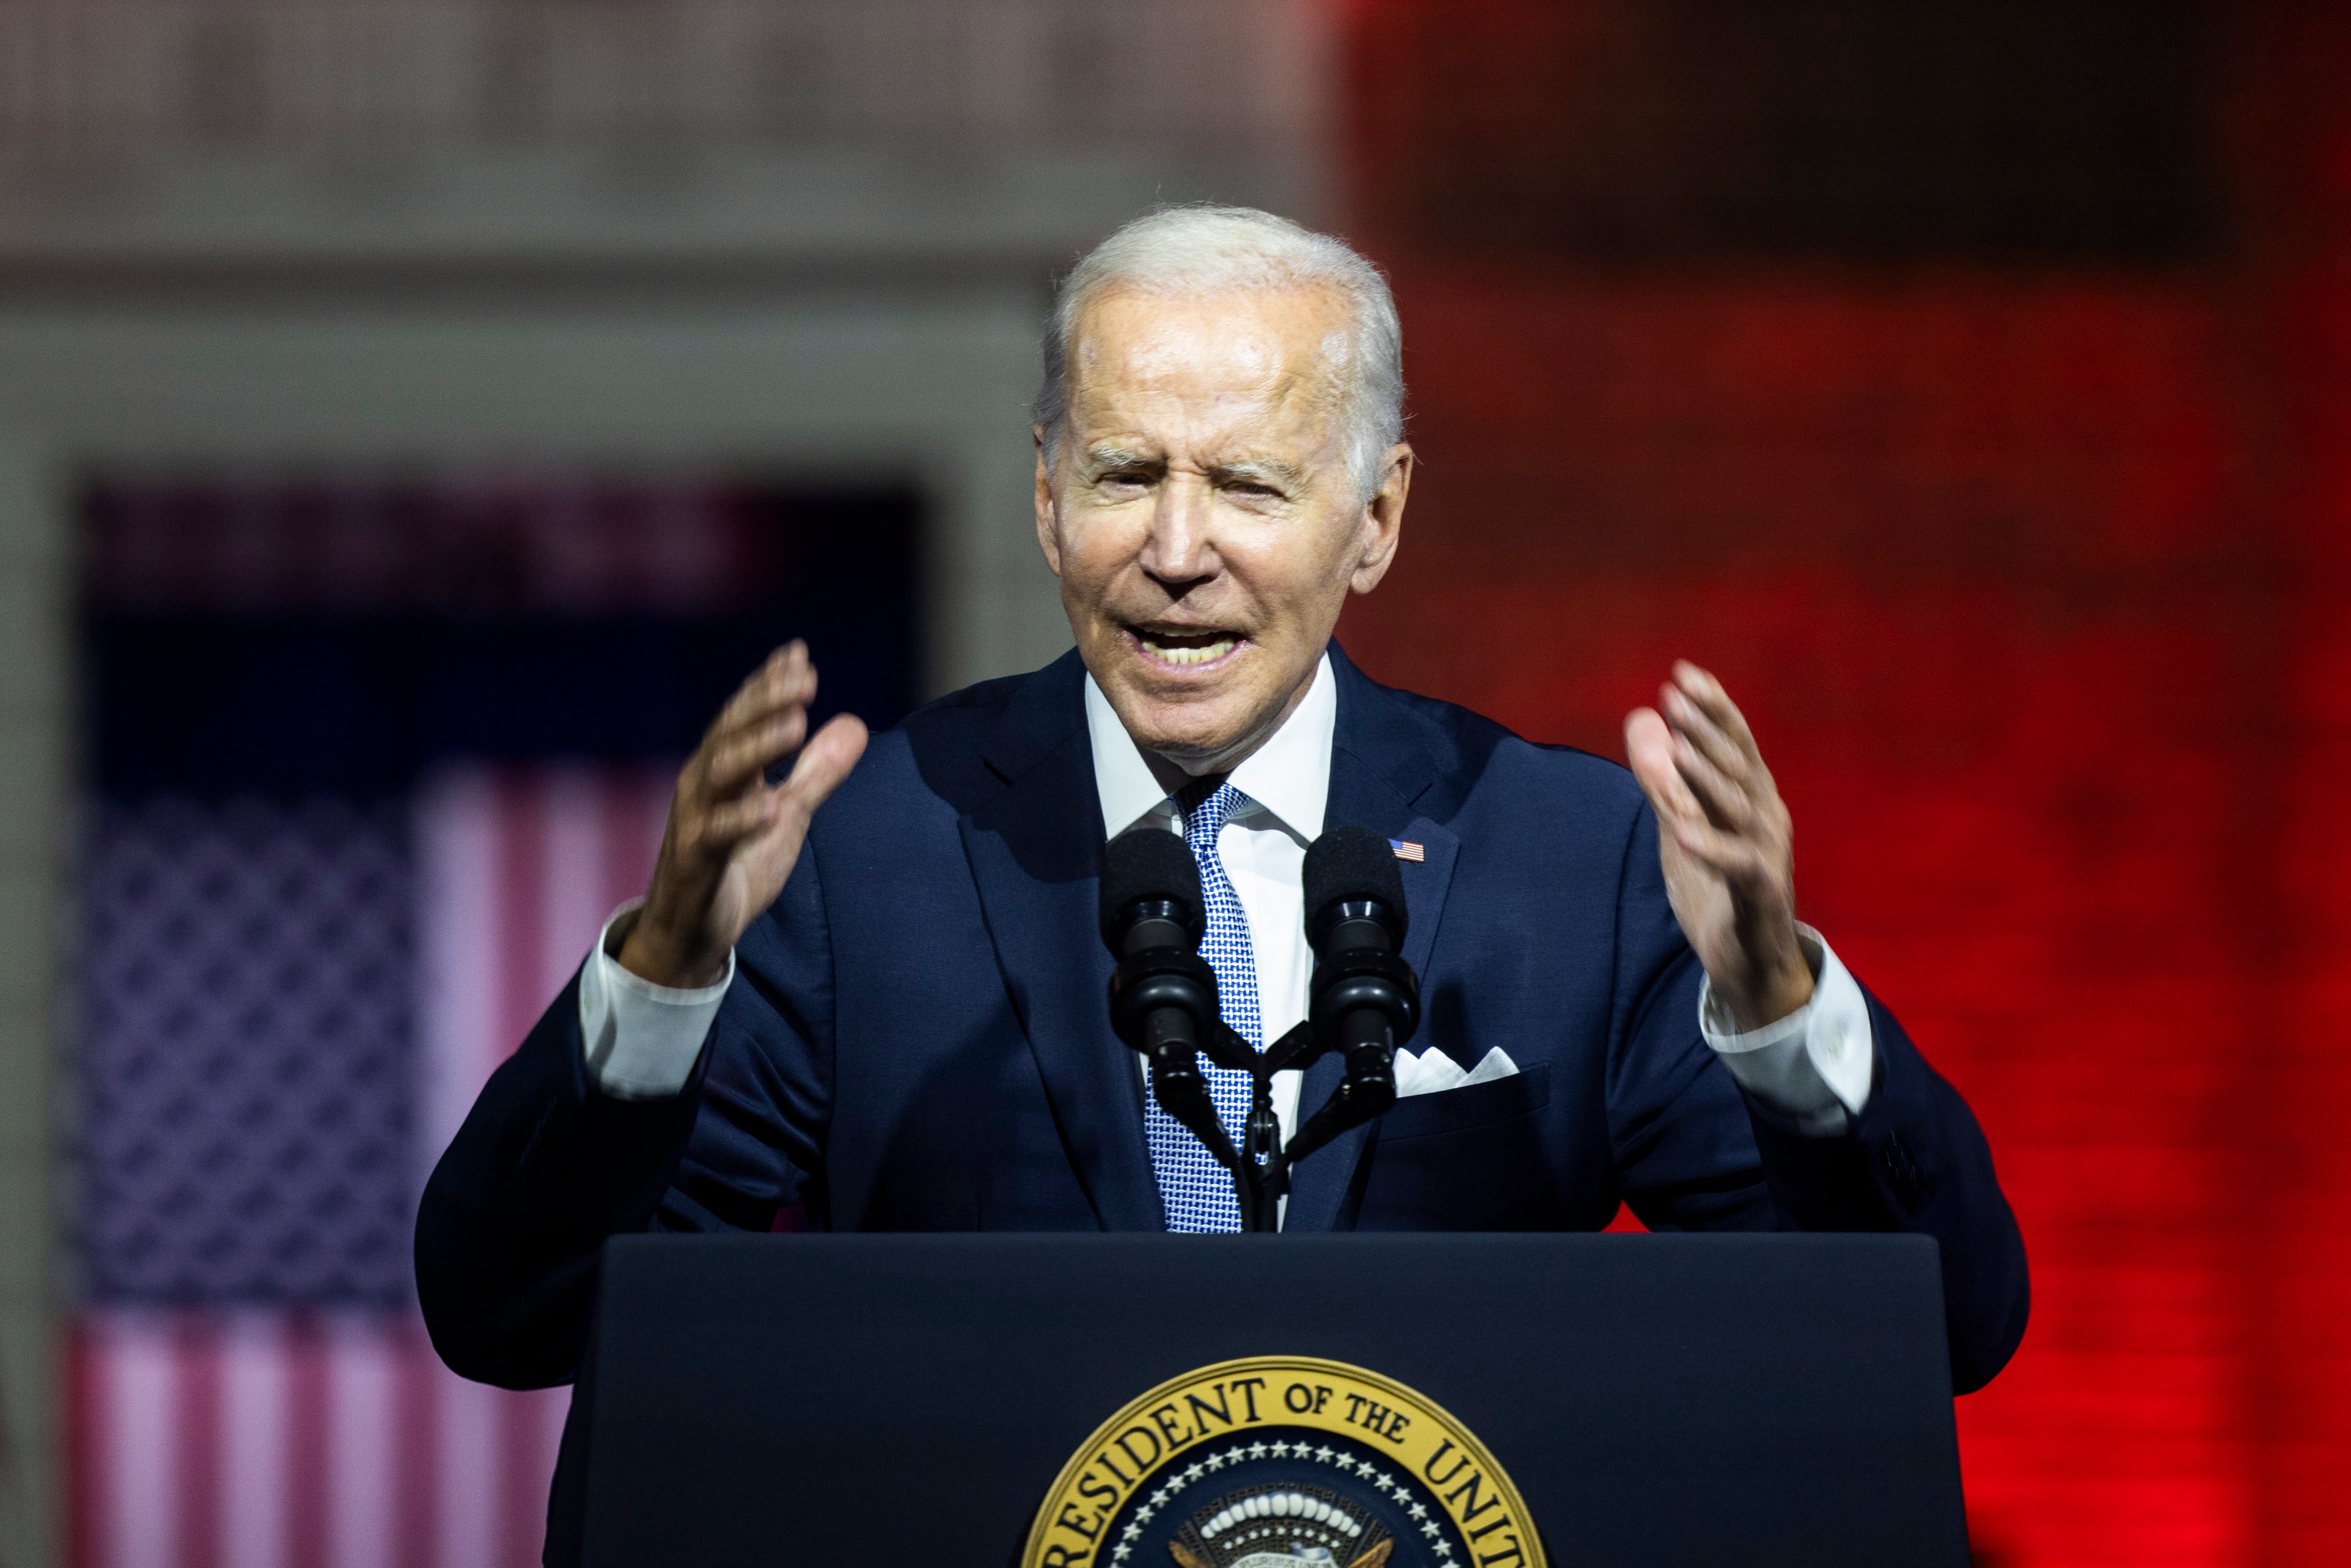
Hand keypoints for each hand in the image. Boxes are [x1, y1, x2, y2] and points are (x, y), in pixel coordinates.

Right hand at [617, 641, 868, 987]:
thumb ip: (817, 771)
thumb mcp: (787, 813)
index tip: (798, 654)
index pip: (745, 717)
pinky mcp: (695, 863)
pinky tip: (772, 807)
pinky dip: (743, 820)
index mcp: (724, 770)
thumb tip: (853, 723)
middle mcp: (703, 786)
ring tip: (795, 724)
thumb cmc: (736, 865)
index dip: (769, 685)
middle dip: (765, 702)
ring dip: (757, 747)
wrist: (690, 932)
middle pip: (731, 733)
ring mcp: (696, 822)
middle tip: (803, 677)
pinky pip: (716, 837)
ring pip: (721, 775)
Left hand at [1623, 661, 1811, 1031]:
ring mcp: (1767, 853)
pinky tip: (1684, 833)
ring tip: (1680, 746)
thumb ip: (1663, 779)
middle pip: (1740, 765)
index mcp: (1751, 795)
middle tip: (1676, 697)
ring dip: (1710, 777)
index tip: (1683, 673)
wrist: (1750, 962)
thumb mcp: (1681, 826)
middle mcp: (1766, 816)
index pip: (1734, 742)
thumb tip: (1641, 718)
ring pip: (1740, 808)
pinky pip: (1738, 866)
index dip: (1713, 707)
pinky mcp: (1762, 892)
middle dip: (1709, 729)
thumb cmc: (1718, 886)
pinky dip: (1712, 848)